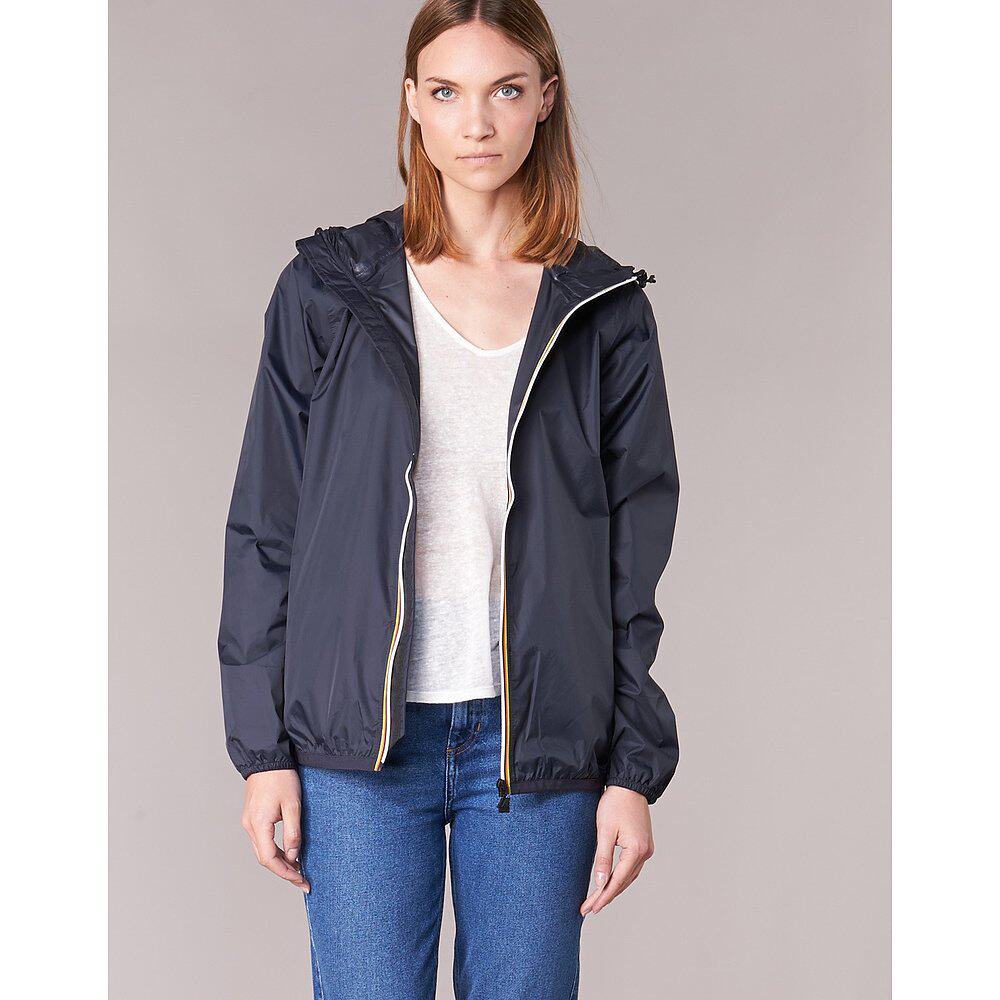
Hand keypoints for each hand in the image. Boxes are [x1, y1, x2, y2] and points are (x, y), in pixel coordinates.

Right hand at [241, 769, 309, 892]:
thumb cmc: (281, 777)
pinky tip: (287, 851)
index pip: (270, 859)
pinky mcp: (252, 816)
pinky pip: (261, 840)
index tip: (301, 880)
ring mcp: (249, 821)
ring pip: (262, 850)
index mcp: (258, 825)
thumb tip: (294, 856)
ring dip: (279, 861)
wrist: (267, 758)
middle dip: (283, 871)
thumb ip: (293, 832)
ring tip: (297, 867)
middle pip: (264, 858)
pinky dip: (274, 850)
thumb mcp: (293, 805)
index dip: (286, 873)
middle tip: (302, 879)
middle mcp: (250, 826)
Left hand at [580, 785, 653, 914]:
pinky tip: (610, 882)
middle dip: (606, 896)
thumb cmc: (615, 803)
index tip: (590, 908)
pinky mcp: (643, 844)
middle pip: (624, 882)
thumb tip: (599, 882)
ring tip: (597, 900)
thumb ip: (602, 858)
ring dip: (613, 888)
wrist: (629, 785)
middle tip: (589, 908)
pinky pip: (631, 867)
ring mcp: (646, 849)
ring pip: (629, 876)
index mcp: (636, 850)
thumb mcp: (605, 830)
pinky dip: (620, 877)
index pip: (617, 881)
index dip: (603, 896)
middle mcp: (645, 852)